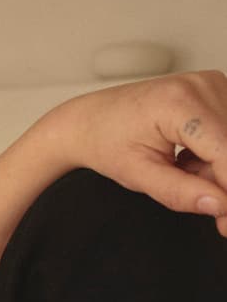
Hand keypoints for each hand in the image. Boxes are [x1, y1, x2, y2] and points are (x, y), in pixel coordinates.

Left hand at [48, 70, 226, 236]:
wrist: (89, 120)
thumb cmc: (106, 142)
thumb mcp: (138, 175)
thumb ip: (180, 193)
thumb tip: (221, 205)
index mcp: (179, 104)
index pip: (226, 151)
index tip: (226, 218)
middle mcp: (201, 86)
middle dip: (223, 181)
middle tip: (204, 203)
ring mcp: (211, 83)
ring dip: (219, 166)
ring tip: (182, 169)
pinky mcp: (215, 88)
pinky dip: (218, 152)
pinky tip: (189, 156)